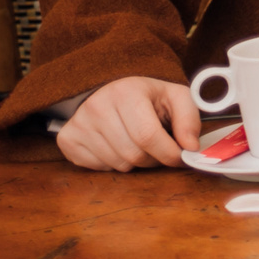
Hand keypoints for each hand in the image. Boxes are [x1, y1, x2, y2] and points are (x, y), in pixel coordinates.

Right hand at [58, 76, 199, 169]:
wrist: (111, 90)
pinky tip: (118, 146)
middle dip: (154, 159)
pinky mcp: (68, 140)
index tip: (180, 157)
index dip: (168, 153)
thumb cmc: (147, 97)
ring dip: (136, 163)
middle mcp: (97, 107)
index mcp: (126, 92)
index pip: (148, 136)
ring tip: (139, 144)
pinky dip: (114, 164)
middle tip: (160, 150)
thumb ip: (189, 119)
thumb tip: (190, 147)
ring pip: (118, 164)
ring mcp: (79, 124)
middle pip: (133, 154)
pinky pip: (99, 168)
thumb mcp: (175, 97)